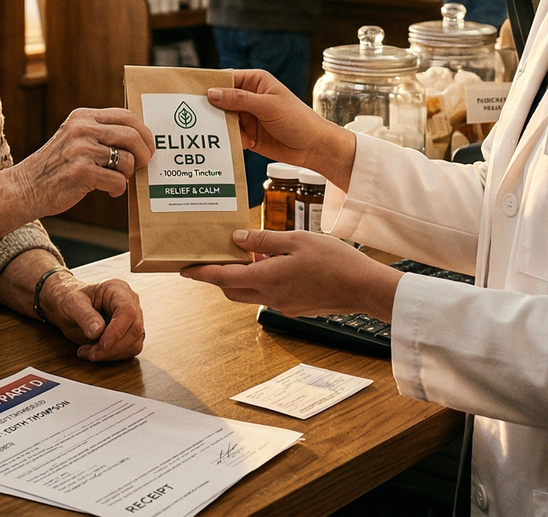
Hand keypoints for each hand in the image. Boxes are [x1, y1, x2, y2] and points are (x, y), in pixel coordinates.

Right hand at [9, 107, 151, 218]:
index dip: (144, 132)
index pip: (126, 116)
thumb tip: (139, 140)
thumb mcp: (74, 138)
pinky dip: (118, 189)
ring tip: (117, 179)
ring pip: (127, 159)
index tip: (148, 146)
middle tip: (143, 164)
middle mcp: (82, 129)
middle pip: (131, 135)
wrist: (25, 188)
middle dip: (144, 152)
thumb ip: (100, 133)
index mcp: (83, 117)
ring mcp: (81, 149)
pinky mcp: (82, 172)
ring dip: (127, 174)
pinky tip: (109, 192)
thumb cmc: (56, 166)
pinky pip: (117, 180)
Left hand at [42, 275, 144, 360]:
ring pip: (134, 343)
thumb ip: (85, 316)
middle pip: (134, 330)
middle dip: (112, 347)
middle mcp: (129, 302)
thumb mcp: (71, 303)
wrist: (66, 305)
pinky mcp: (128, 334)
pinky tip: (94, 352)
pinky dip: (112, 356)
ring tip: (89, 352)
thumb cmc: (68, 298)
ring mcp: (131, 319)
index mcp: (117, 289)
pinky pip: (128, 350)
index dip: (117, 331)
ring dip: (111, 354)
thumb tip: (98, 332)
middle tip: (90, 353)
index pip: (127, 311)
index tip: (102, 345)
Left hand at [182, 228, 402, 320]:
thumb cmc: (335, 261)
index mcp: (267, 279)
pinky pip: (270, 295)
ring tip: (251, 254)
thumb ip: (264, 240)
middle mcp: (271, 297)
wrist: (365, 288)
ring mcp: (284, 305)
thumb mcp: (297, 240)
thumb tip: (236, 239)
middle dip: (219, 276)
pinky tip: (276, 263)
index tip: (183, 269)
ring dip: (244, 277)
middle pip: (232, 290)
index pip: (222, 279)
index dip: (201, 274)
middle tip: (216, 256)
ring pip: (251, 293)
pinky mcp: (297, 307)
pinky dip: (264, 281)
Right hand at [206, 70, 354, 184]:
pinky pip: (230, 135)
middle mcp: (248, 97)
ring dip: (221, 128)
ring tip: (220, 135)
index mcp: (254, 81)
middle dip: (211, 110)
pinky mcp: (248, 134)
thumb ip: (239, 99)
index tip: (189, 93)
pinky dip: (229, 140)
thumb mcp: (268, 106)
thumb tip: (211, 93)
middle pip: (219, 100)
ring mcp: (247, 116)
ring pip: (223, 119)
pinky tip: (231, 145)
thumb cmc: (298, 120)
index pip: (224, 79)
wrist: (314, 147)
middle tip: (195, 118)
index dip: (208, 85)